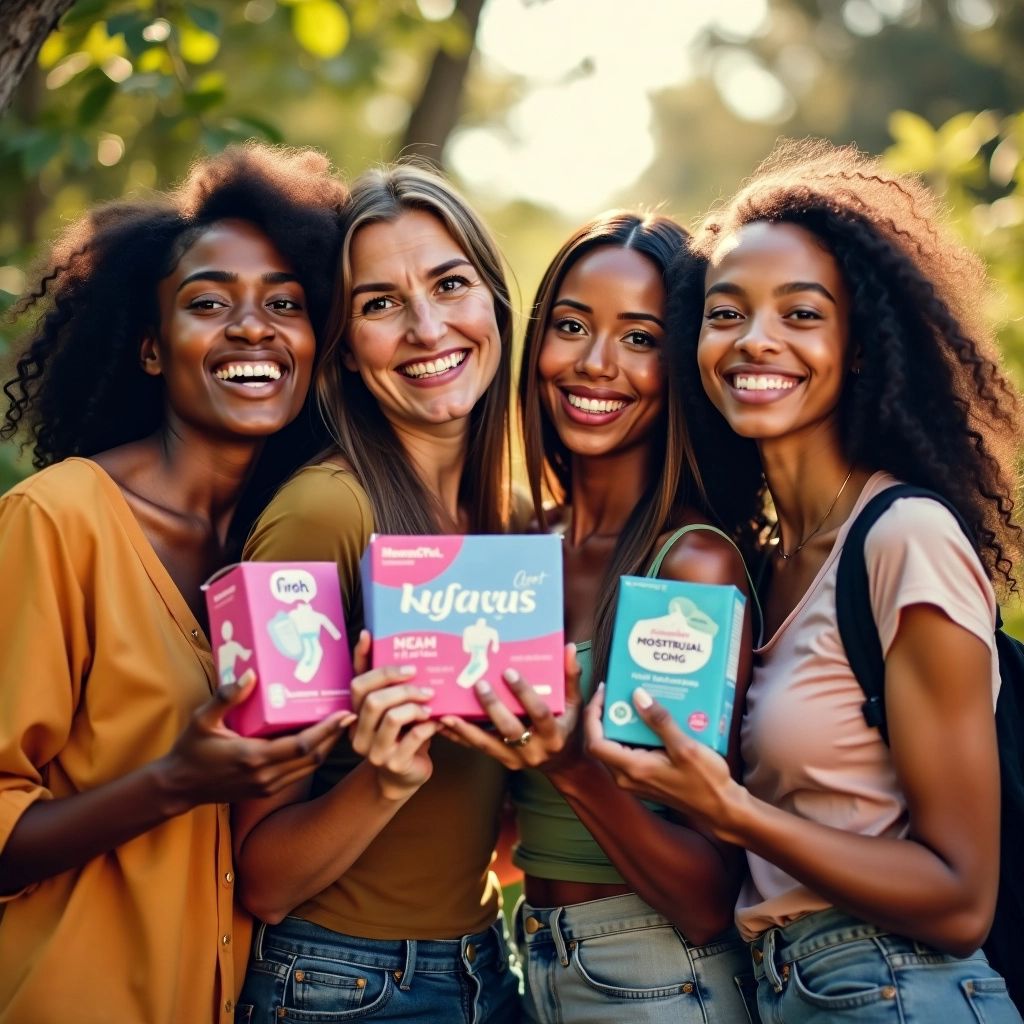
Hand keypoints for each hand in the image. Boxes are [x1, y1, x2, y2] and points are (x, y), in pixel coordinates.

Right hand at [158, 669, 352, 810]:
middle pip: (313, 758)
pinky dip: (313, 757)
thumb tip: (250, 674)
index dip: (326, 731)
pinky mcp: (266, 790)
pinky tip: (319, 740)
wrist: (178, 787)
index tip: (344, 714)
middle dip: (334, 737)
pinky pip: (299, 774)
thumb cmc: (190, 751)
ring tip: (340, 725)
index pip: (302, 746)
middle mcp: (265, 775)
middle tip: (351, 714)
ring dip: (327, 747)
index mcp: (253, 757)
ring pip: (309, 768)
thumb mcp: (202, 720)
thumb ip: (226, 697)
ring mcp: (267, 786)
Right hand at [348, 630, 439, 801]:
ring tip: (431, 705)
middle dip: (403, 689)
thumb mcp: (390, 705)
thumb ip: (382, 679)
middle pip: (374, 700)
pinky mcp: (395, 764)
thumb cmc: (400, 732)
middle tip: (426, 687)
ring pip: (392, 717)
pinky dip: (429, 725)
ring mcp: (375, 751)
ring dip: (415, 706)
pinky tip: (437, 722)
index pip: (358, 685)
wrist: (403, 775)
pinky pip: (414, 737)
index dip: (379, 670)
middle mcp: (359, 733)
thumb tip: (369, 635)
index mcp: (355, 713)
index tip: (406, 664)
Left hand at [439, 643, 582, 772]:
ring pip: (487, 744)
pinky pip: (477, 748)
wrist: (562, 764)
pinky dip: (459, 736)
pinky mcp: (501, 760)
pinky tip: (443, 724)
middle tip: (478, 683)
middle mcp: (534, 749)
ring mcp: (515, 758)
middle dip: (492, 707)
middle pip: (510, 729)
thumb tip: (569, 647)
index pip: (539, 712)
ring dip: (465, 729)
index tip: (509, 672)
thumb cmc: (568, 727)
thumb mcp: (575, 704)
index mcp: (554, 734)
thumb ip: (571, 676)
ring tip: (446, 714)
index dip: (524, 693)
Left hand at [583, 683, 738, 830]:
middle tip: (617, 692)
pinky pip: (628, 754)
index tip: (604, 692)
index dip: (592, 715)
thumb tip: (638, 695)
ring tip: (632, 700)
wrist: (721, 808)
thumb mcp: (685, 747)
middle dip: (604, 716)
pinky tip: (647, 720)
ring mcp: (634, 781)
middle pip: (601, 744)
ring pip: (614, 748)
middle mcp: (627, 778)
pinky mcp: (644, 779)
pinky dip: (631, 735)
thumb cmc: (706, 781)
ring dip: (618, 725)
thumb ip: (660, 721)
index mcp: (633, 769)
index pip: (595, 742)